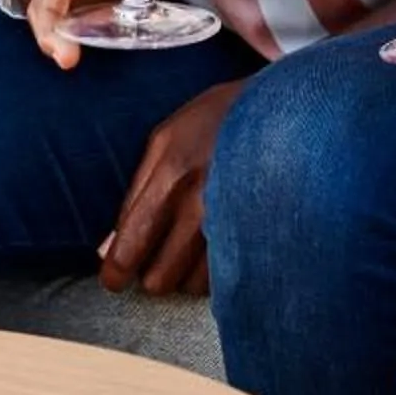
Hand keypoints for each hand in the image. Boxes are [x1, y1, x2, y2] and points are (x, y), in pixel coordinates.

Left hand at [98, 78, 242, 295]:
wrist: (289, 108)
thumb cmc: (220, 121)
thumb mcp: (167, 139)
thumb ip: (135, 194)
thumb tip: (106, 250)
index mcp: (172, 173)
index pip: (131, 247)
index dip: (117, 274)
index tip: (116, 279)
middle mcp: (203, 203)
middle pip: (161, 279)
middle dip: (155, 273)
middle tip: (160, 255)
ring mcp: (236, 222)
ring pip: (195, 285)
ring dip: (189, 273)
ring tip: (195, 246)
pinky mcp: (262, 235)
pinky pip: (227, 278)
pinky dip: (219, 271)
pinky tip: (219, 246)